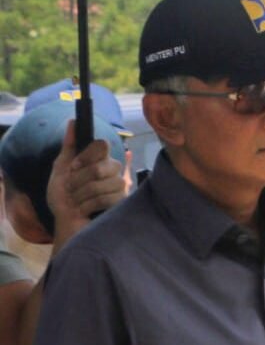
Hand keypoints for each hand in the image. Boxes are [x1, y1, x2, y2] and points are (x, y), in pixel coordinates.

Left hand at [47, 120, 129, 246]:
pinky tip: (85, 211)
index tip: (73, 168)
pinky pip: (107, 198)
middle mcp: (113, 172)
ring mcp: (119, 188)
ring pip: (102, 183)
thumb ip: (69, 146)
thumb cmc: (63, 198)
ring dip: (82, 195)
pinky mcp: (122, 204)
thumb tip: (72, 121)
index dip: (85, 156)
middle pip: (101, 166)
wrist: (66, 223)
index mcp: (100, 161)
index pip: (101, 145)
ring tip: (77, 203)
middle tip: (72, 190)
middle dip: (79, 180)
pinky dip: (89, 205)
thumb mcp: (61, 169)